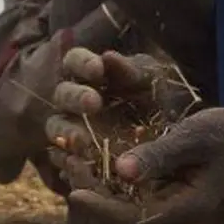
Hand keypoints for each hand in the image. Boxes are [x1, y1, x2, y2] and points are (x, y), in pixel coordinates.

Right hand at [44, 47, 174, 156]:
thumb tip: (108, 56)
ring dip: (67, 132)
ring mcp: (72, 130)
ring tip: (84, 141)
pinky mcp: (76, 158)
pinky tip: (84, 167)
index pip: (74, 61)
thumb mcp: (150, 82)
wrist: (168, 135)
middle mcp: (74, 100)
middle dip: (75, 98)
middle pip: (63, 95)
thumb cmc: (156, 97)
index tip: (97, 69)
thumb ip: (131, 71)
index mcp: (89, 74)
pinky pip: (64, 161)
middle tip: (93, 104)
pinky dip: (70, 164)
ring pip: (56, 128)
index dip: (81, 63)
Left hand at [67, 106, 223, 223]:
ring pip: (122, 200)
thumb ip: (161, 155)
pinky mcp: (168, 187)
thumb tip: (120, 170)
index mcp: (184, 207)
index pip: (132, 219)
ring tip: (64, 154)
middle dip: (88, 189)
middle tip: (59, 159)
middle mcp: (174, 210)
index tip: (73, 191)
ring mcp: (170, 200)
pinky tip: (89, 151)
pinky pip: (131, 188)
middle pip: (121, 212)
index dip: (100, 208)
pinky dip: (108, 173)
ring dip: (93, 180)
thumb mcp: (196, 137)